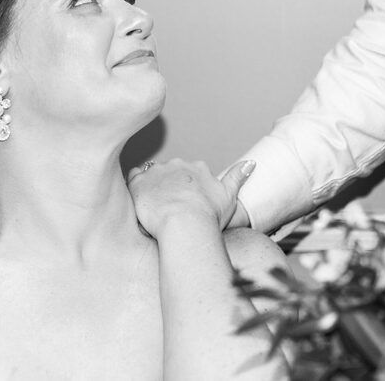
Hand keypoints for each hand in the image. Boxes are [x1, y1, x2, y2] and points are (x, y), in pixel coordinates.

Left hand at [127, 158, 255, 237]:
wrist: (185, 224)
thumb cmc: (209, 215)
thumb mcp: (230, 196)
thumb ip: (238, 177)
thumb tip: (251, 162)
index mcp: (197, 167)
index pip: (190, 172)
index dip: (187, 189)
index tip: (188, 204)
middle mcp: (176, 164)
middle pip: (171, 172)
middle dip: (170, 186)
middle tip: (171, 210)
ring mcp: (156, 172)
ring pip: (152, 174)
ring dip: (152, 187)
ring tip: (155, 208)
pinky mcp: (139, 183)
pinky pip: (133, 178)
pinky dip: (136, 186)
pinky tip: (140, 201)